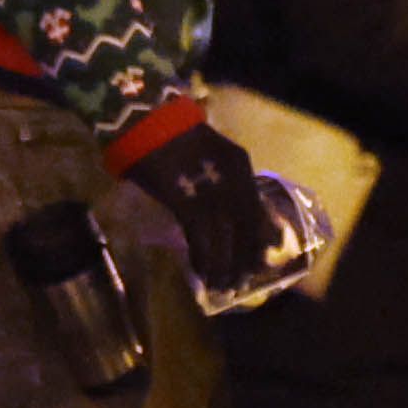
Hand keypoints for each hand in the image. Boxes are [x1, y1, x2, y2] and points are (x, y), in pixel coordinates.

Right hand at [125, 120, 282, 292]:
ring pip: (224, 239)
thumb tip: (241, 215)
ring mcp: (209, 192)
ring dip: (222, 267)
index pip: (258, 213)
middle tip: (240, 283)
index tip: (260, 262)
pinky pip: (198, 238)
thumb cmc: (177, 138)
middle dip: (243, 260)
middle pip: (245, 230)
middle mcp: (232, 181)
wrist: (147, 121)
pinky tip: (201, 273)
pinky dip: (201, 259)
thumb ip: (229, 183)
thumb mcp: (214, 157)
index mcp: (240, 168)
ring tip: (221, 286)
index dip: (260, 241)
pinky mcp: (184, 202)